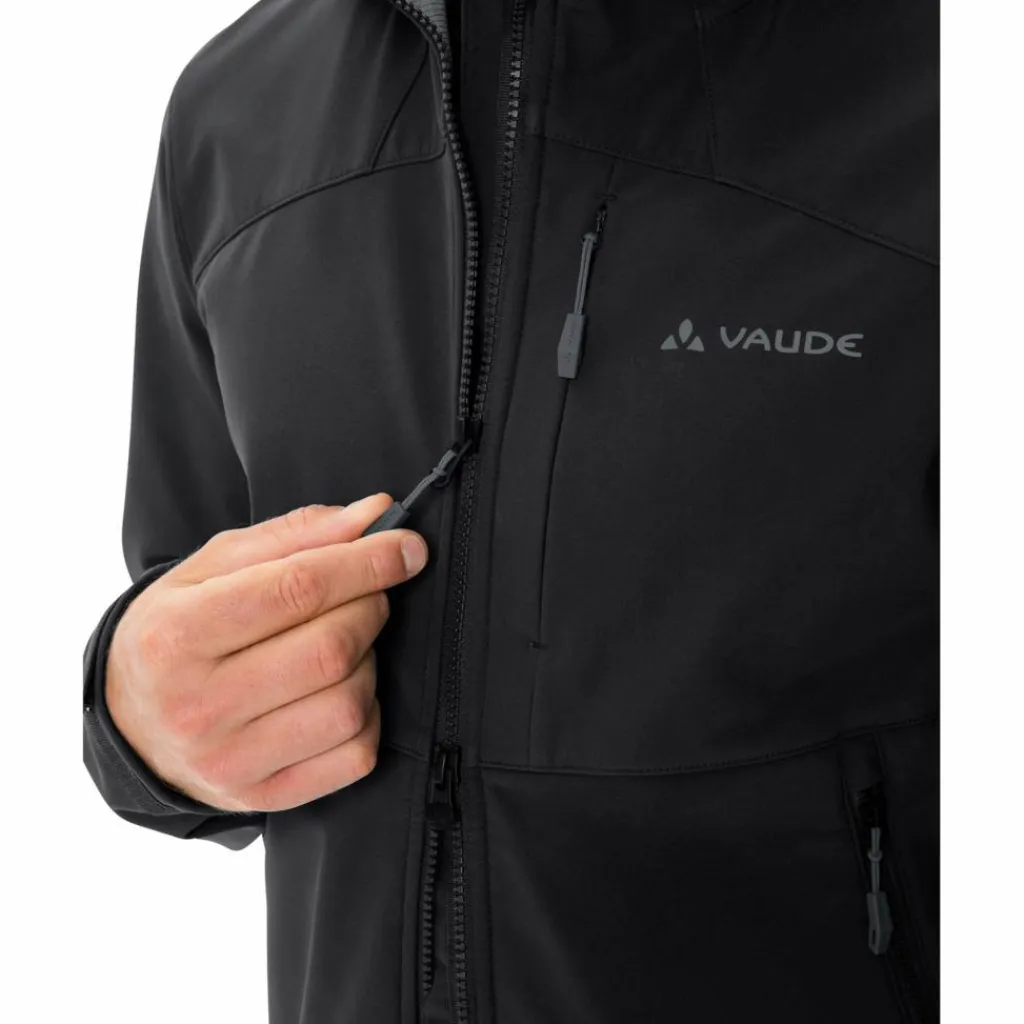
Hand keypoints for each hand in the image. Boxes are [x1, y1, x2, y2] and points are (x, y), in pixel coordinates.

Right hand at [104, 495, 426, 811]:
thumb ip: (296, 535)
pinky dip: (368, 715)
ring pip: (350, 703)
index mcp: (179, 634)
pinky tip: (340, 692)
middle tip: (367, 594)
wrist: (131, 723)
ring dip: (368, 662)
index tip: (408, 546)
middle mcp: (199, 706)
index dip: (367, 562)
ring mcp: (231, 760)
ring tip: (344, 645)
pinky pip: (357, 754)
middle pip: (331, 648)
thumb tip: (374, 514)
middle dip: (370, 607)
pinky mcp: (264, 796)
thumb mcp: (214, 567)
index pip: (298, 589)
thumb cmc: (180, 630)